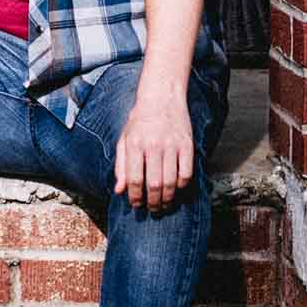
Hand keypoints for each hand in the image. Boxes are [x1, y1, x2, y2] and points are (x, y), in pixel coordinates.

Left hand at [114, 86, 195, 210]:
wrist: (161, 97)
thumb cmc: (140, 121)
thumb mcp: (124, 140)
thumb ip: (121, 166)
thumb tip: (119, 191)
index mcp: (135, 144)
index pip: (135, 179)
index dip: (135, 196)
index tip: (136, 204)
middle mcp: (153, 145)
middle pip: (155, 184)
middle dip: (153, 202)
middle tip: (152, 209)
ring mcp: (172, 145)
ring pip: (171, 182)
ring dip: (168, 198)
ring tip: (164, 204)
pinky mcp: (187, 144)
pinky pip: (186, 173)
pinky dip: (182, 186)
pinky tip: (176, 189)